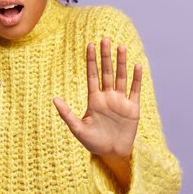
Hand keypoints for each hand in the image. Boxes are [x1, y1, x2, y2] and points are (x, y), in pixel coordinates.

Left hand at [53, 37, 141, 158]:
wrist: (112, 154)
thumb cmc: (94, 142)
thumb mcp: (78, 129)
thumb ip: (67, 114)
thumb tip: (54, 99)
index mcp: (94, 99)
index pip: (92, 75)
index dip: (91, 61)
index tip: (90, 45)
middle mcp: (108, 97)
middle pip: (107, 72)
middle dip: (105, 56)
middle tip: (105, 39)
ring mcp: (121, 101)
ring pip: (121, 77)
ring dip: (121, 62)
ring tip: (121, 47)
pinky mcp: (132, 109)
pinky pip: (135, 91)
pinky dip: (136, 79)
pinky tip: (137, 66)